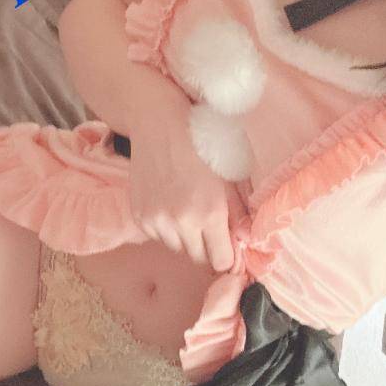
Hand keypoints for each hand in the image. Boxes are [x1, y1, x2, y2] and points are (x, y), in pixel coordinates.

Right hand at [127, 102, 246, 271]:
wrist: (159, 124)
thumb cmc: (201, 147)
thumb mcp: (229, 179)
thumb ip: (238, 215)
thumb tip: (245, 242)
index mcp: (209, 213)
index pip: (222, 261)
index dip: (227, 256)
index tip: (228, 248)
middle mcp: (181, 222)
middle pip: (199, 258)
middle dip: (207, 248)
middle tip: (210, 227)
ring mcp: (157, 221)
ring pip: (177, 249)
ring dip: (186, 239)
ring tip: (188, 211)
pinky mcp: (139, 217)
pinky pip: (158, 237)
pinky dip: (166, 229)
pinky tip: (170, 205)